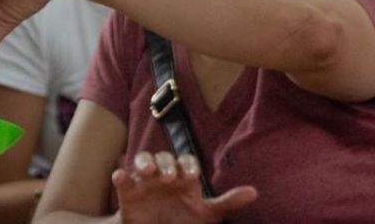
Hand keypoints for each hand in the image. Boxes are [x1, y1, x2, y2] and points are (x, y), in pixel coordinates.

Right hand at [113, 152, 256, 223]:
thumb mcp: (207, 213)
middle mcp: (163, 175)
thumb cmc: (183, 220)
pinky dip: (121, 175)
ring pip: (141, 160)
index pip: (186, 161)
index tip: (192, 176)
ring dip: (144, 162)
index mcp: (183, 177)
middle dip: (166, 163)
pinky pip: (122, 179)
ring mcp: (145, 182)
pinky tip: (121, 176)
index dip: (188, 164)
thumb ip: (228, 202)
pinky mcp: (128, 194)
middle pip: (163, 156)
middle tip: (169, 176)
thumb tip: (254, 192)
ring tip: (148, 172)